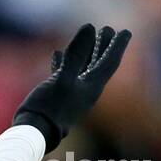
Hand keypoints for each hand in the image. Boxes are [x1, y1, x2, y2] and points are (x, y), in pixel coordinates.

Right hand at [13, 24, 131, 152]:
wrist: (34, 133)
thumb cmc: (50, 107)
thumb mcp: (64, 77)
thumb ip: (77, 53)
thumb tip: (89, 27)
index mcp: (92, 86)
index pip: (110, 62)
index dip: (118, 46)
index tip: (126, 31)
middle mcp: (86, 90)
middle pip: (99, 64)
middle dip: (103, 46)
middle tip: (106, 29)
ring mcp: (73, 94)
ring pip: (83, 68)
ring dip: (86, 53)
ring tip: (87, 38)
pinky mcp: (58, 97)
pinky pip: (66, 75)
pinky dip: (65, 62)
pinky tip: (57, 54)